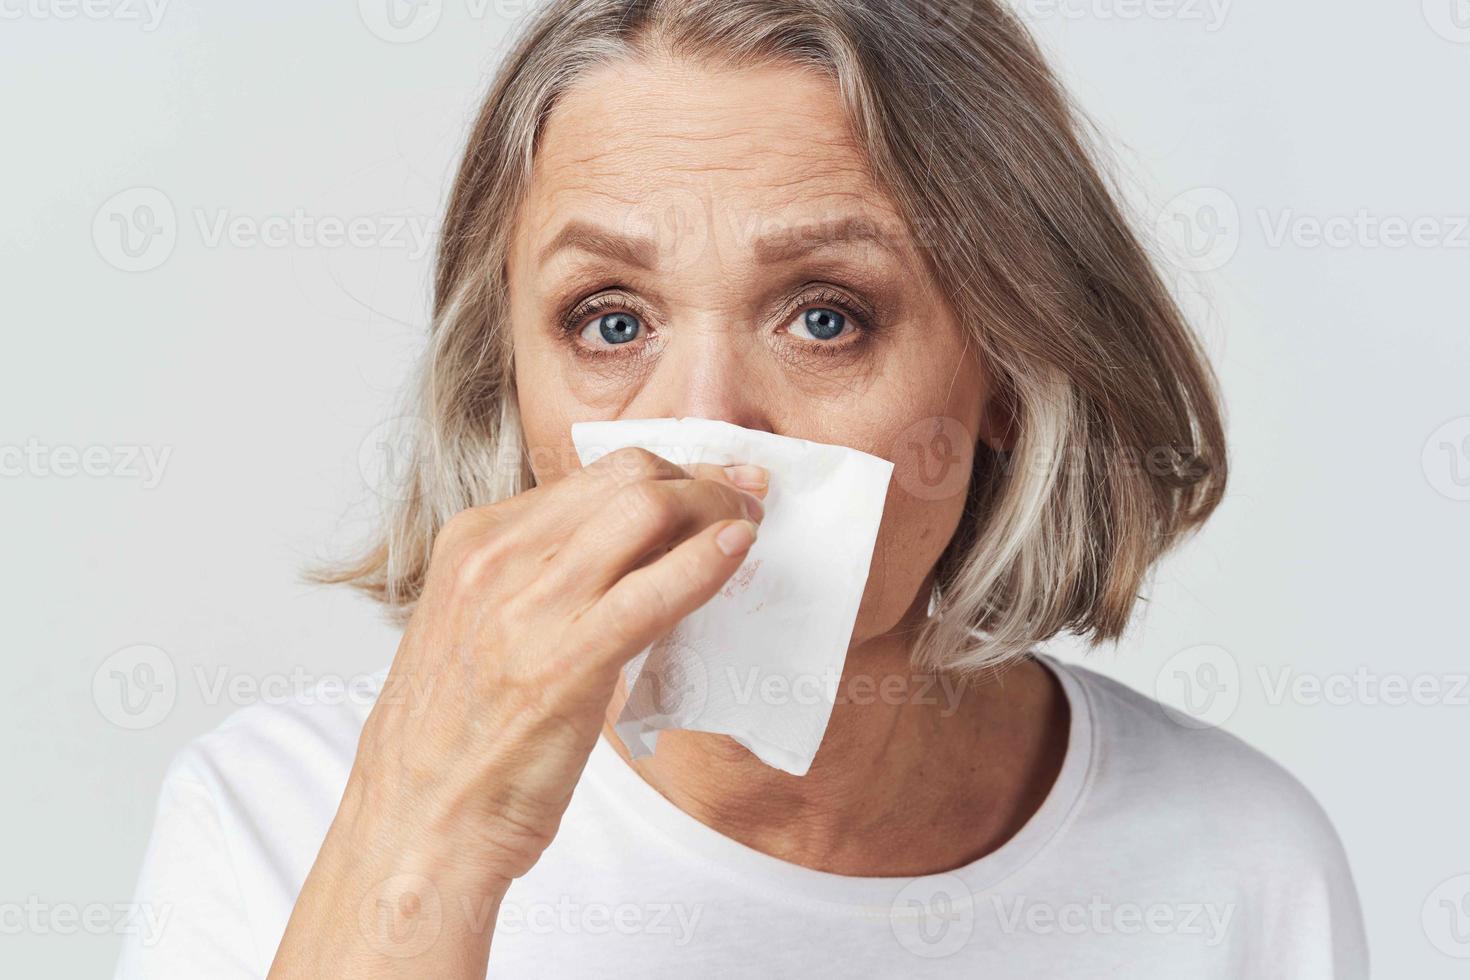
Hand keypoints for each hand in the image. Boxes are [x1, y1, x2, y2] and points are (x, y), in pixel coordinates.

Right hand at [270, 448, 767, 977]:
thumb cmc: (459, 739)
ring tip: (748, 526)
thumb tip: (634, 552)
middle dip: (700, 479)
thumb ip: (543, 578)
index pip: (593, 474)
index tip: (709, 485)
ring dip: (715, 508)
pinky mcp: (563, 663)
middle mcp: (494, 558)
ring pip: (644, 511)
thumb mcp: (483, 625)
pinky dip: (706, 562)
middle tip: (741, 500)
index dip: (667, 472)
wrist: (418, 825)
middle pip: (626, 477)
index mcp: (473, 541)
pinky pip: (653, 592)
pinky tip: (738, 552)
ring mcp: (525, 607)